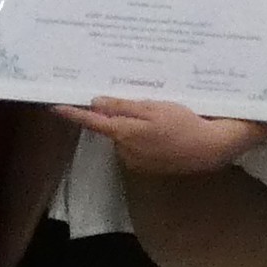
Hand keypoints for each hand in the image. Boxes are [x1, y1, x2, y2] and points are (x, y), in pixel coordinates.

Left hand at [60, 98, 266, 177]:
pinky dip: (144, 137)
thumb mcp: (153, 108)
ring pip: (125, 136)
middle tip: (138, 101)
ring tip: (159, 116)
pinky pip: (137, 146)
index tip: (55, 106)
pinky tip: (163, 130)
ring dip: (133, 126)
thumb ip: (123, 107)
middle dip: (117, 115)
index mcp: (124, 133)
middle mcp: (124, 149)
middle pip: (111, 128)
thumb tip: (96, 103)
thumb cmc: (183, 124)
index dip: (73, 113)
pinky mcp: (148, 165)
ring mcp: (136, 160)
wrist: (210, 149)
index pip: (92, 122)